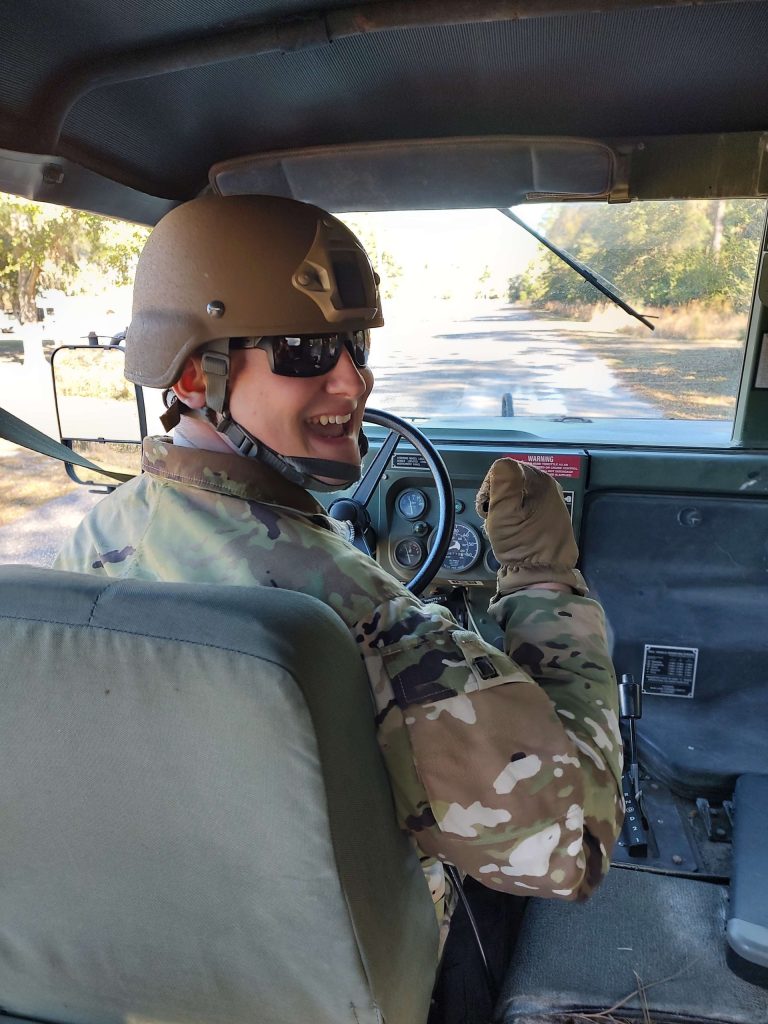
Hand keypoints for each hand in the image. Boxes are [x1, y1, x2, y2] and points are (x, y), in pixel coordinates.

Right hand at [475, 458, 586, 594]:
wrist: (543, 575)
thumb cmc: (522, 544)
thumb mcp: (505, 512)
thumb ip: (502, 482)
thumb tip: (501, 464)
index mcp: (540, 481)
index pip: (504, 469)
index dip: (490, 487)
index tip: (488, 508)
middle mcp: (549, 487)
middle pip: (511, 481)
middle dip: (497, 499)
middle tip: (495, 520)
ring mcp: (550, 502)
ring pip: (516, 495)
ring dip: (505, 509)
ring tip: (504, 528)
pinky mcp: (548, 517)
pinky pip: (524, 507)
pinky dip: (515, 517)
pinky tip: (514, 532)